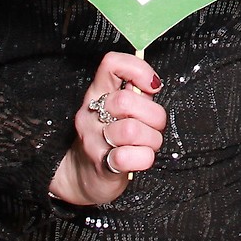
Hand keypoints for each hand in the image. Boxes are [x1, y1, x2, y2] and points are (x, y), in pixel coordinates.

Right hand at [49, 53, 165, 205]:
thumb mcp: (122, 110)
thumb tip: (153, 84)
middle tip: (154, 126)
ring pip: (131, 130)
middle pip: (125, 100)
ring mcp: (92, 139)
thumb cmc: (111, 139)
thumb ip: (137, 95)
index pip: (112, 63)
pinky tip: (140, 157)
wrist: (85, 176)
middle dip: (153, 115)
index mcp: (98, 92)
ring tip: (148, 143)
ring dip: (152, 139)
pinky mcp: (100, 164)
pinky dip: (143, 158)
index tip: (152, 86)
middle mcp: (91, 112)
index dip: (138, 69)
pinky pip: (127, 157)